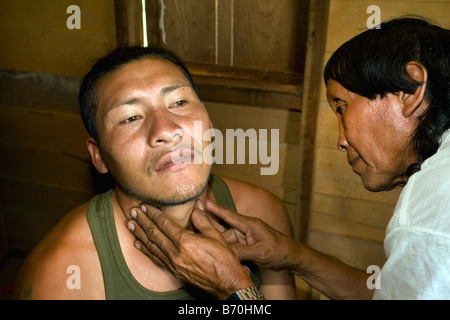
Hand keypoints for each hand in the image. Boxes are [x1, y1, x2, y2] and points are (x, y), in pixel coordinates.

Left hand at [127, 200, 254, 298]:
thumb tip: (197, 205)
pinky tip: (138, 244)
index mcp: (186, 241)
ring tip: (130, 224)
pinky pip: (155, 258)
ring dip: (139, 234)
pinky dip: (145, 250)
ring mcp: (173, 263)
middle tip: (133, 211)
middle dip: (142, 221)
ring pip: (151, 246)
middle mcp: (175, 253)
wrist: (226, 282)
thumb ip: (202, 219)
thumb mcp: (215, 235)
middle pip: (154, 234)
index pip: (164, 224)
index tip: (145, 206)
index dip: (153, 214)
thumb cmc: (224, 259)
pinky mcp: (173, 271)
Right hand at [206, 199, 298, 270]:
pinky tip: (234, 262)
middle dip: (217, 239)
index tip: (202, 201)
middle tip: (206, 244)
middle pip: (225, 232)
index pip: (228, 215)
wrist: (293, 257)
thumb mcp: (259, 253)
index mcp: (249, 224)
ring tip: (231, 259)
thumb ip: (240, 252)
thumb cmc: (279, 251)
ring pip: (229, 242)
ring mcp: (247, 237)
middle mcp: (246, 229)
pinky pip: (235, 248)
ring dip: (228, 251)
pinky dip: (233, 255)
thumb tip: (222, 252)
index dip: (214, 208)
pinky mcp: (248, 245)